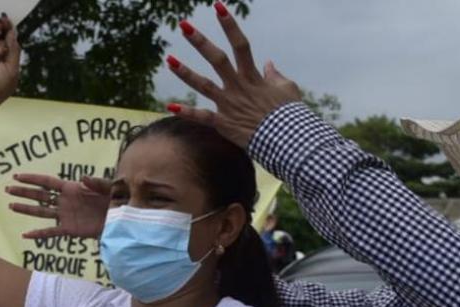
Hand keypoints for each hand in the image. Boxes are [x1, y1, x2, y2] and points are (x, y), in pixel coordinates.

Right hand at [6, 173, 110, 238]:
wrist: (122, 219)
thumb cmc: (116, 199)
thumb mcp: (108, 187)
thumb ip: (96, 182)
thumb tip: (82, 178)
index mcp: (71, 188)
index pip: (47, 182)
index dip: (32, 179)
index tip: (17, 176)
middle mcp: (65, 201)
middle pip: (40, 196)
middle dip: (24, 192)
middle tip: (8, 190)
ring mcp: (66, 215)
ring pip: (41, 212)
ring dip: (26, 209)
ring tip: (11, 206)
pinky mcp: (70, 229)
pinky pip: (51, 232)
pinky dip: (39, 234)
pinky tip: (26, 235)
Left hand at [165, 6, 301, 147]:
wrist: (288, 140)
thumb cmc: (290, 115)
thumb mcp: (288, 89)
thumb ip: (275, 76)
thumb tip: (268, 63)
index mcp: (253, 76)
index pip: (241, 44)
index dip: (229, 24)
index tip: (218, 6)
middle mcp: (238, 86)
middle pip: (217, 59)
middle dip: (200, 41)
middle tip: (183, 24)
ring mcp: (229, 104)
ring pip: (203, 85)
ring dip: (185, 72)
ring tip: (168, 59)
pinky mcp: (223, 123)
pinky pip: (202, 117)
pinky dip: (187, 112)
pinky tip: (170, 106)